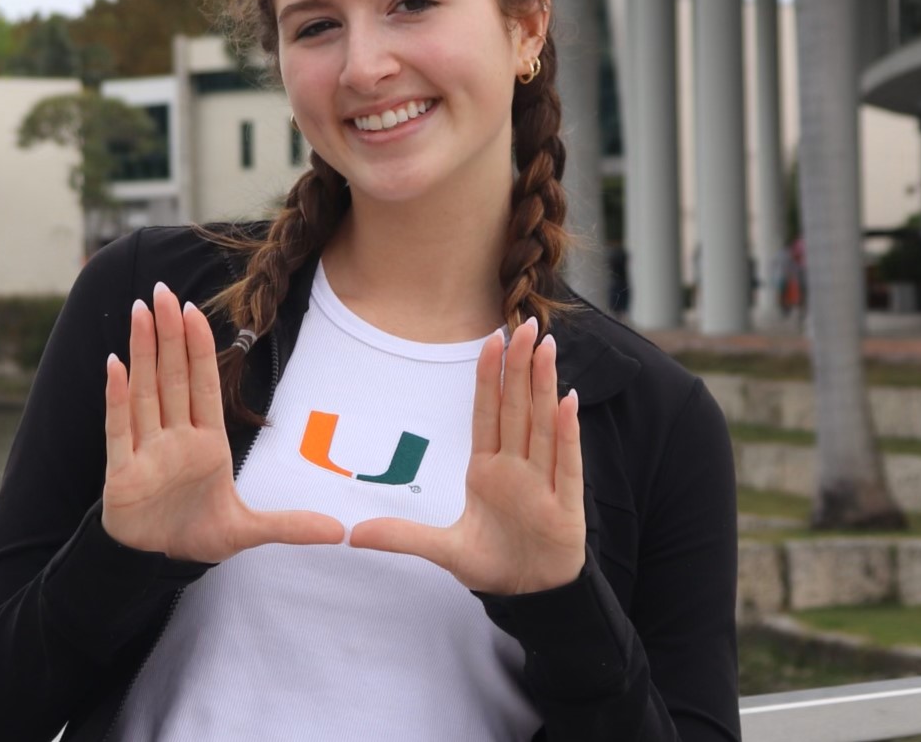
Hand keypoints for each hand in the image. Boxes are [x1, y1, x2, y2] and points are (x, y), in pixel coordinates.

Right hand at [102, 282, 344, 562]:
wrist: (156, 563)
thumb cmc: (198, 532)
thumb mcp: (248, 530)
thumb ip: (290, 525)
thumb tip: (340, 531)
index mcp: (206, 441)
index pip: (203, 384)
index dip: (199, 347)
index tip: (194, 310)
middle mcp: (175, 437)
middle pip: (172, 376)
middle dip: (168, 334)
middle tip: (163, 292)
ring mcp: (147, 451)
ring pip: (145, 391)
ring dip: (141, 352)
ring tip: (139, 312)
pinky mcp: (122, 472)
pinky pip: (119, 428)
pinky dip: (116, 398)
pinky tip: (114, 365)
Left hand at [349, 317, 585, 594]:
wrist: (530, 596)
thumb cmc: (492, 562)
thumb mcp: (443, 550)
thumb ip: (403, 536)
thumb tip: (353, 534)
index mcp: (488, 468)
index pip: (488, 412)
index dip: (489, 376)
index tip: (491, 338)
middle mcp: (517, 466)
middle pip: (517, 407)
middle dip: (519, 366)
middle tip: (524, 324)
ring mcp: (542, 482)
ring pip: (543, 424)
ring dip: (544, 386)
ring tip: (545, 347)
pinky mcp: (566, 505)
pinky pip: (567, 462)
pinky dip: (568, 432)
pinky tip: (567, 401)